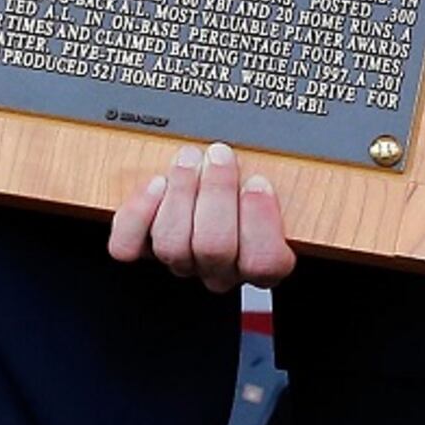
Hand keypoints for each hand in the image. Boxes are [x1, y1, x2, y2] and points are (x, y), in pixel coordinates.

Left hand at [109, 142, 297, 292]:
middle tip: (220, 155)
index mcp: (262, 259)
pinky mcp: (143, 249)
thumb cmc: (252, 184)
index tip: (258, 182)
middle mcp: (220, 268)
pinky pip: (129, 246)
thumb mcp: (285, 180)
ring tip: (189, 159)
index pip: (264, 262)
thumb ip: (292, 181)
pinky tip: (155, 184)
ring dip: (182, 194)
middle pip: (215, 248)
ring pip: (174, 246)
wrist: (211, 191)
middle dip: (217, 194)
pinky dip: (139, 214)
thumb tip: (295, 163)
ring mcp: (181, 260)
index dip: (260, 223)